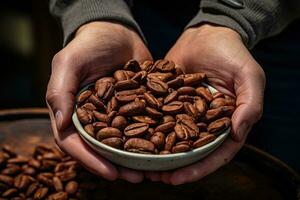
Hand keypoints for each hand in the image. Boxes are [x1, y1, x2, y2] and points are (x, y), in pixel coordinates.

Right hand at [46, 21, 150, 182]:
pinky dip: (151, 136)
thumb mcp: (69, 62)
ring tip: (151, 169)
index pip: (75, 142)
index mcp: (73, 111)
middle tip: (136, 177)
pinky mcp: (135, 106)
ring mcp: (115, 113)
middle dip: (118, 164)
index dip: (91, 159)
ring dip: (136, 156)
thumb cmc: (89, 44)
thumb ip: (61, 91)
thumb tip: (62, 123)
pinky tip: (164, 146)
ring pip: (123, 141)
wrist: (117, 31)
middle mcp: (93, 117)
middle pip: (101, 148)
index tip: (110, 172)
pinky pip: (142, 124)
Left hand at [145, 24, 264, 184]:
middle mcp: (203, 121)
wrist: (207, 33)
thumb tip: (237, 133)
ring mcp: (184, 111)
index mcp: (225, 122)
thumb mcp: (249, 75)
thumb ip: (249, 104)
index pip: (213, 153)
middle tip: (155, 178)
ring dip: (157, 152)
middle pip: (189, 151)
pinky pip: (156, 115)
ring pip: (170, 137)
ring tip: (140, 165)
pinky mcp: (167, 99)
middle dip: (173, 166)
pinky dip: (145, 126)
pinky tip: (130, 134)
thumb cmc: (233, 53)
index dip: (197, 169)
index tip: (177, 178)